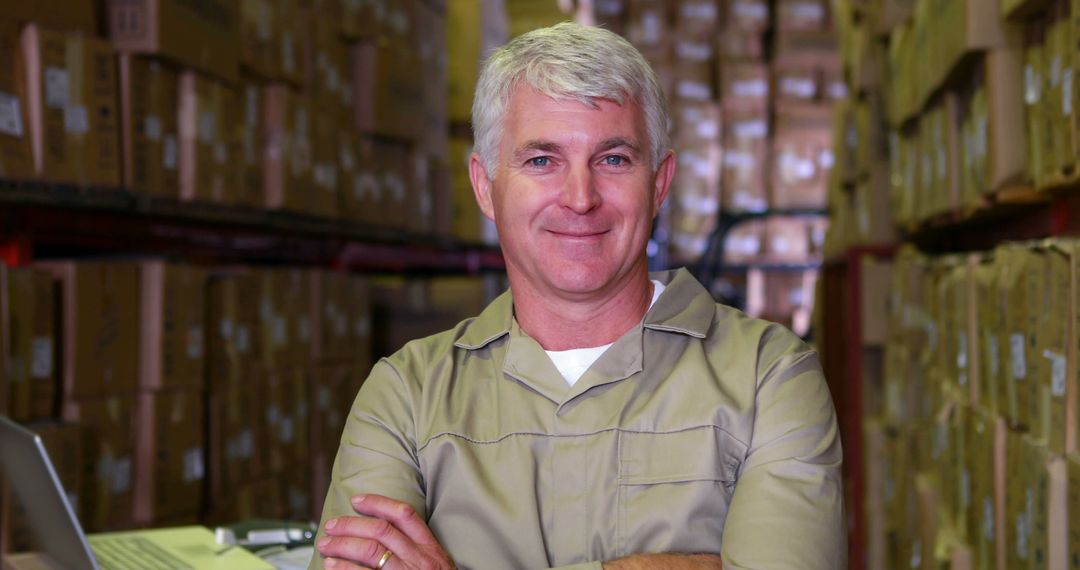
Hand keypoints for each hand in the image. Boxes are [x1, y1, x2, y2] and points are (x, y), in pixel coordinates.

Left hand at [317, 494, 456, 569]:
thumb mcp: (435, 565)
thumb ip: (415, 549)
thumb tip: (381, 534)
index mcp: (430, 548)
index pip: (404, 515)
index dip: (378, 503)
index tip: (357, 500)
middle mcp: (420, 559)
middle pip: (381, 531)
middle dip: (351, 525)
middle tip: (331, 525)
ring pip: (371, 551)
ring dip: (343, 545)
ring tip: (326, 545)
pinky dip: (345, 568)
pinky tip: (332, 565)